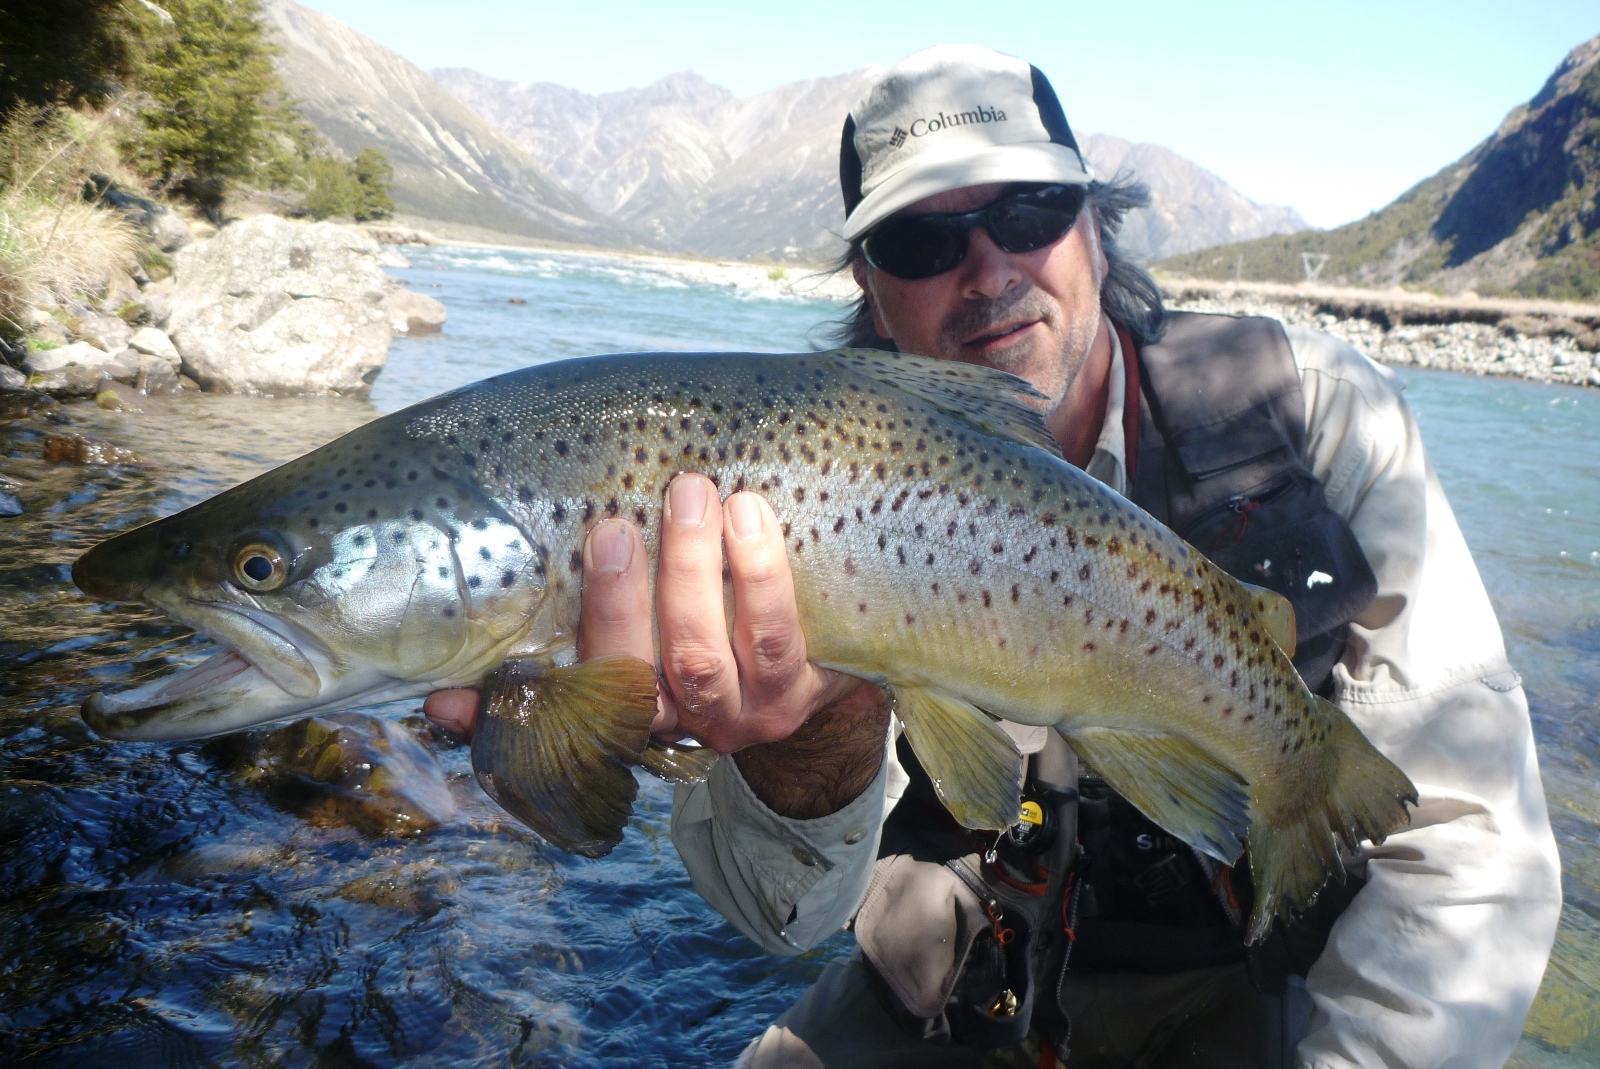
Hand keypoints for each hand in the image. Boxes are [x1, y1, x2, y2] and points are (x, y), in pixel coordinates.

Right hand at [424, 475, 887, 810]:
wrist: (810, 670)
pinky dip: (760, 574)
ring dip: (690, 571)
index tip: (446, 692)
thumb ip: (556, 638)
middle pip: (628, 673)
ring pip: (697, 654)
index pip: (548, 712)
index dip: (497, 712)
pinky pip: (773, 636)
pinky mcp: (795, 693)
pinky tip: (750, 515)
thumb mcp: (633, 635)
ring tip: (693, 493)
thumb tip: (447, 684)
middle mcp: (670, 723)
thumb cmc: (699, 625)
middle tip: (614, 526)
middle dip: (615, 600)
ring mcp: (735, 715)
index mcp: (619, 710)